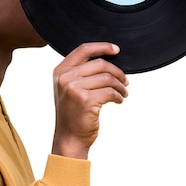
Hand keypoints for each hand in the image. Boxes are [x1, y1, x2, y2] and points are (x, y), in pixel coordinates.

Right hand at [51, 42, 128, 159]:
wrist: (69, 138)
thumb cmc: (73, 114)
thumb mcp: (69, 89)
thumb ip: (80, 72)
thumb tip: (107, 58)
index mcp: (60, 71)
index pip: (84, 50)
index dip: (102, 47)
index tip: (116, 50)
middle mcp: (65, 78)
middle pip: (100, 64)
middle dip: (117, 72)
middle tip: (125, 81)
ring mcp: (74, 88)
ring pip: (107, 78)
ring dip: (120, 86)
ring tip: (123, 93)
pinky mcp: (85, 100)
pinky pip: (110, 92)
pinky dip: (118, 96)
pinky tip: (119, 101)